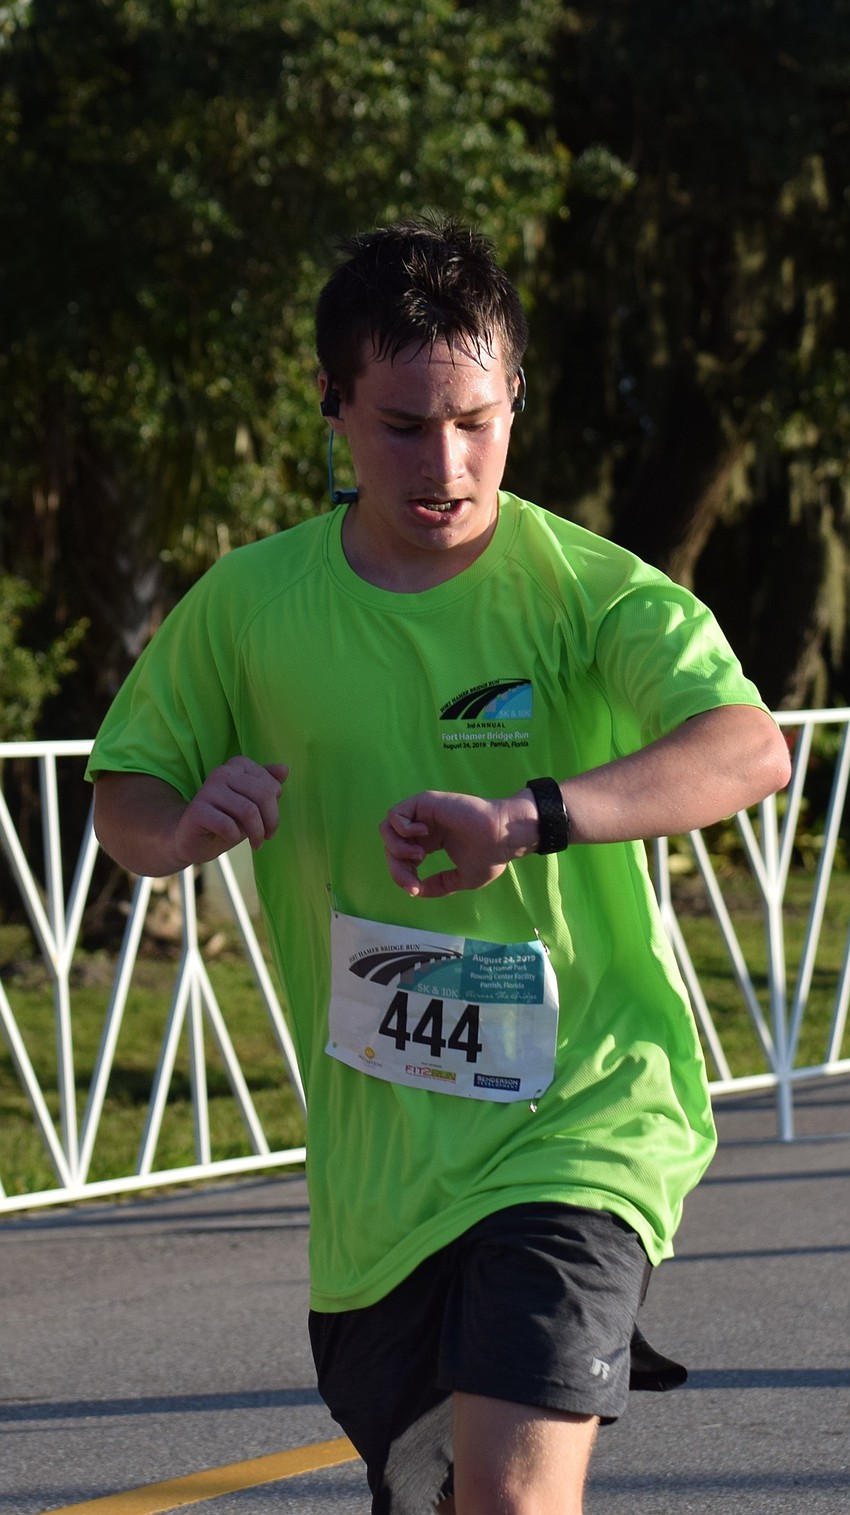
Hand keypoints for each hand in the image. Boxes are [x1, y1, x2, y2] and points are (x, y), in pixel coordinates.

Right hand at [173, 757, 288, 866]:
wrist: (192, 839)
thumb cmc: (227, 820)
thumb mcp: (253, 805)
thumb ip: (267, 786)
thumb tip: (284, 769)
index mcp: (238, 766)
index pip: (271, 785)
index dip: (275, 809)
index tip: (269, 824)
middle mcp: (222, 772)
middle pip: (263, 796)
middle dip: (270, 822)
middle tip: (266, 837)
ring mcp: (208, 789)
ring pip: (248, 811)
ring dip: (256, 833)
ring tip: (255, 843)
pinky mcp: (197, 809)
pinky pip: (228, 826)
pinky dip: (234, 837)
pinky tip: (229, 839)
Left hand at [379, 789, 537, 898]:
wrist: (503, 837)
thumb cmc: (490, 855)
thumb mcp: (461, 879)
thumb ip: (438, 885)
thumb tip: (416, 891)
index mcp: (430, 842)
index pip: (402, 858)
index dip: (403, 876)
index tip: (415, 889)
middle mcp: (423, 827)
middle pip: (391, 846)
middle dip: (397, 868)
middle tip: (413, 880)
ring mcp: (423, 814)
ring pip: (386, 830)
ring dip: (397, 848)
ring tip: (419, 855)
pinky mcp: (425, 802)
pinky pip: (395, 814)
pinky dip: (402, 829)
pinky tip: (423, 835)